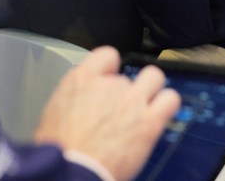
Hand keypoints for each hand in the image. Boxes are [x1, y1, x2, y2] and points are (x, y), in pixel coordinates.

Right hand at [34, 46, 179, 180]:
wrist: (71, 170)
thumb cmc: (59, 150)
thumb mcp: (53, 113)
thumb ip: (74, 99)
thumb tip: (80, 105)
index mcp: (81, 80)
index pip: (106, 55)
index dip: (110, 67)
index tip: (109, 78)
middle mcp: (109, 84)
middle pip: (126, 76)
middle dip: (124, 89)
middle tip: (121, 107)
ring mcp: (132, 100)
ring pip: (154, 77)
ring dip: (151, 89)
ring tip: (145, 107)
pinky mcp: (149, 122)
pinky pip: (170, 99)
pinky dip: (167, 103)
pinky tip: (160, 114)